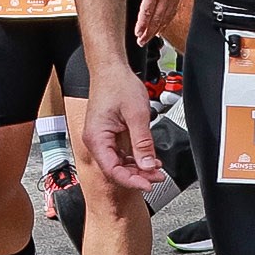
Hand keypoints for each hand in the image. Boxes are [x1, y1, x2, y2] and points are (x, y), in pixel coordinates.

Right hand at [82, 67, 165, 191]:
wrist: (112, 69)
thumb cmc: (118, 85)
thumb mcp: (136, 115)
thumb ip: (142, 142)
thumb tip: (147, 164)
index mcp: (97, 138)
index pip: (112, 170)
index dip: (131, 180)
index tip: (148, 184)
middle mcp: (96, 141)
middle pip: (116, 169)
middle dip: (138, 175)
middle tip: (158, 177)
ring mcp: (103, 138)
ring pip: (120, 162)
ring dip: (138, 168)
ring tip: (156, 169)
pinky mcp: (110, 134)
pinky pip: (122, 152)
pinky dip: (136, 157)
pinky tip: (149, 159)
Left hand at [127, 0, 188, 44]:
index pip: (148, 10)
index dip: (143, 23)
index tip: (138, 32)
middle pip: (156, 18)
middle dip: (148, 32)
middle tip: (141, 41)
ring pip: (164, 19)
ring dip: (156, 31)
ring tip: (148, 39)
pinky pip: (170, 15)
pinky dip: (165, 24)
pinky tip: (160, 29)